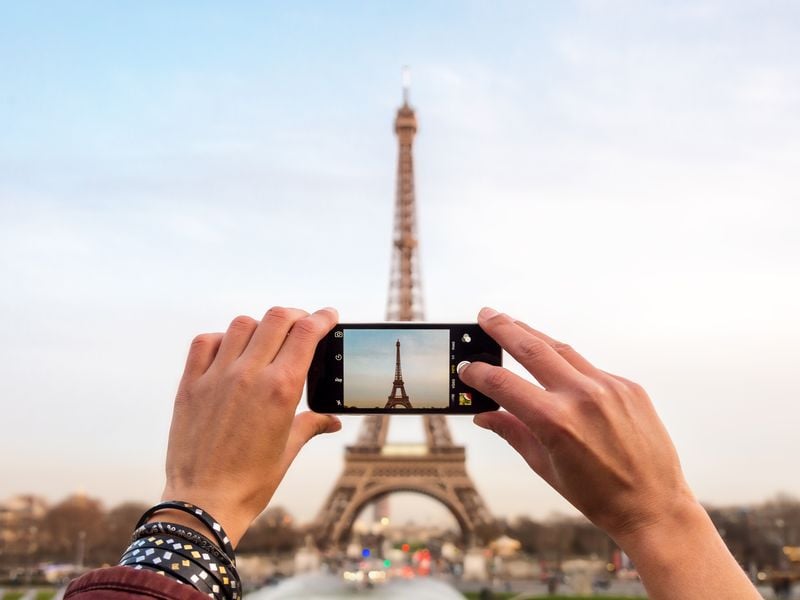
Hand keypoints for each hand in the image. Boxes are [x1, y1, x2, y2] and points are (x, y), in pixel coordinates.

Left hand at [157, 307, 340, 546]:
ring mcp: (217, 377)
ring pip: (242, 324)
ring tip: (266, 338)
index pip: (306, 333)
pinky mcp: (191, 385)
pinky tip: (230, 350)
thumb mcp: (289, 449)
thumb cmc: (251, 481)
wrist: (204, 502)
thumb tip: (332, 421)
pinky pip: (206, 342)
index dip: (322, 318)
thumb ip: (311, 425)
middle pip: (277, 319)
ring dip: (260, 326)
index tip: (328, 316)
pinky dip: (222, 338)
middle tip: (302, 324)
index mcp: (281, 389)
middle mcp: (249, 375)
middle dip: (296, 315)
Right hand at [459, 307, 694, 540]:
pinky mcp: (629, 387)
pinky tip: (556, 366)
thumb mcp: (544, 466)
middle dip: (504, 329)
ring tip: (513, 325)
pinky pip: (590, 368)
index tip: (466, 368)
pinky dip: (568, 365)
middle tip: (485, 315)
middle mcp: (582, 397)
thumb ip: (512, 432)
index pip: (504, 384)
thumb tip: (483, 415)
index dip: (479, 374)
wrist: (654, 505)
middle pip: (532, 348)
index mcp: (555, 422)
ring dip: (534, 336)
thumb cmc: (596, 494)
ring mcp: (609, 388)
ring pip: (562, 350)